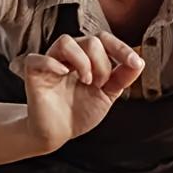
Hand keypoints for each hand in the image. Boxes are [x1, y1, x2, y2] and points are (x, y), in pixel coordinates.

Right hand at [21, 32, 143, 151]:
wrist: (58, 133)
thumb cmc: (80, 111)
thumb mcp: (108, 94)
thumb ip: (122, 77)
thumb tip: (139, 61)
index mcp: (88, 58)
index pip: (104, 39)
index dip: (120, 47)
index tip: (134, 62)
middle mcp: (70, 56)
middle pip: (89, 41)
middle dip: (102, 64)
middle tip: (99, 84)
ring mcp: (51, 62)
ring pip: (66, 41)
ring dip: (82, 61)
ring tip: (86, 81)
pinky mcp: (34, 73)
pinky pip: (38, 59)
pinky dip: (52, 64)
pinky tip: (63, 74)